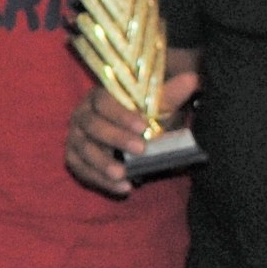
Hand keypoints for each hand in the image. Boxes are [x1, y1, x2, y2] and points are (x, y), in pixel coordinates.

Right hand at [65, 69, 198, 196]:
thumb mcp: (156, 107)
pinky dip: (101, 180)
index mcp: (98, 96)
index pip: (104, 101)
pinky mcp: (74, 158)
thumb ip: (170, 95)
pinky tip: (123, 187)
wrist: (129, 135)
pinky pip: (82, 170)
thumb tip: (192, 79)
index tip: (144, 126)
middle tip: (140, 150)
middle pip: (92, 125)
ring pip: (84, 150)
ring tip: (124, 175)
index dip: (122, 114)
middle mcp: (81, 115)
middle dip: (116, 138)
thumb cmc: (140, 117)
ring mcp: (75, 138)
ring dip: (103, 164)